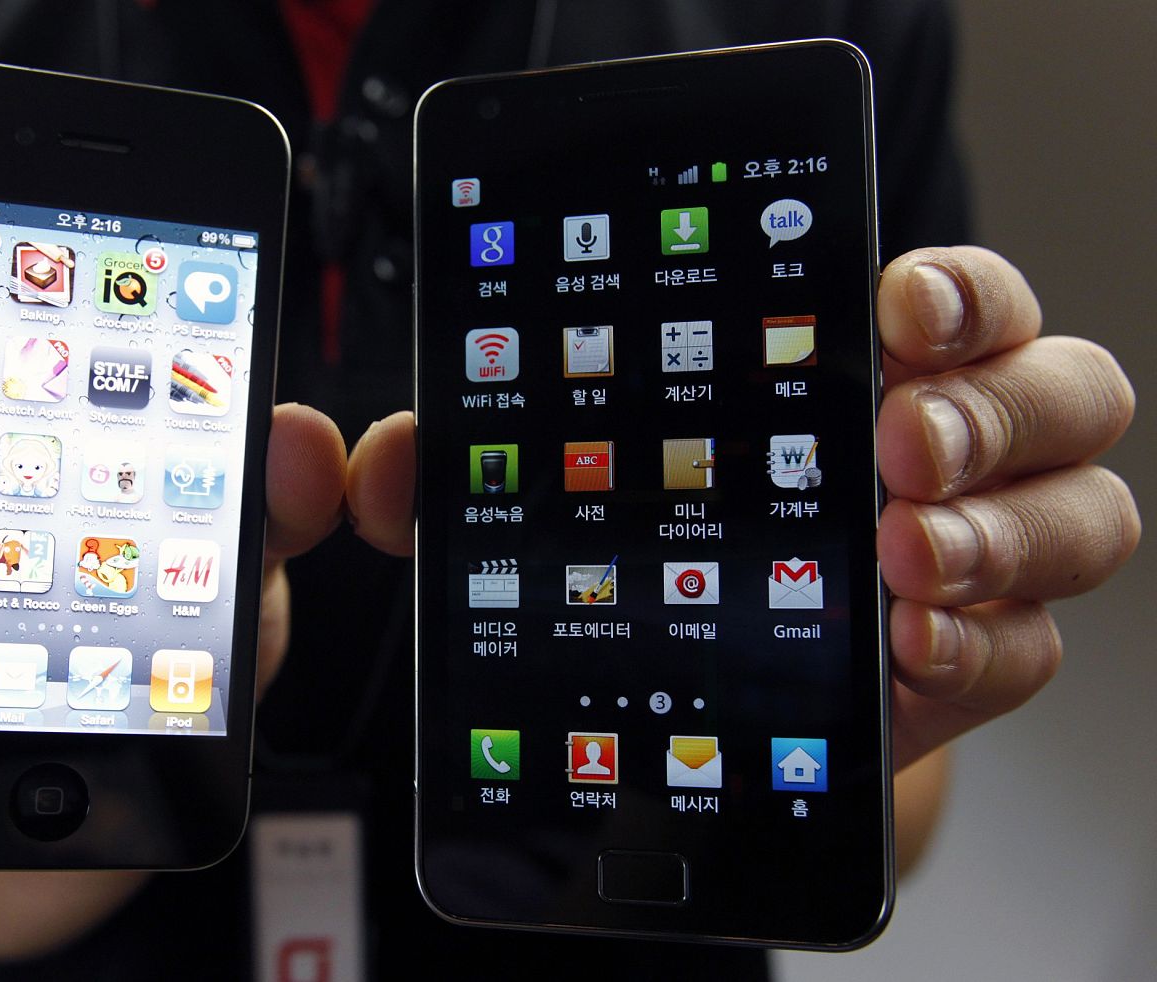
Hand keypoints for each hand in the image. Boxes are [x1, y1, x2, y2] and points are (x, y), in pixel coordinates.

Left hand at [347, 246, 1138, 771]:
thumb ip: (466, 470)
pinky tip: (905, 647)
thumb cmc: (643, 558)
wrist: (699, 697)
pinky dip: (978, 647)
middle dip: (989, 410)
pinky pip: (1030, 651)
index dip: (950, 289)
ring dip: (1002, 534)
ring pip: (1083, 518)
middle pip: (1061, 392)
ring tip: (901, 557)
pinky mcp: (969, 667)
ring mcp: (975, 560)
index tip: (888, 306)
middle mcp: (947, 453)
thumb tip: (377, 466)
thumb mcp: (545, 500)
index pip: (956, 299)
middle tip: (894, 444)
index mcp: (858, 373)